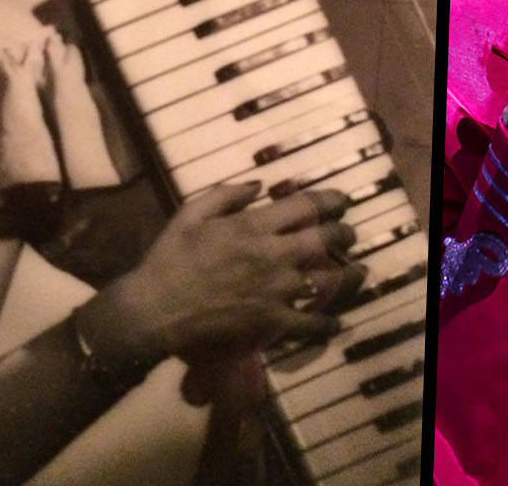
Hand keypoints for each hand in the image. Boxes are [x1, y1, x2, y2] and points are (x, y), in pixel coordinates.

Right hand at [84, 183, 358, 369]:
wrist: (154, 309)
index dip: (331, 201)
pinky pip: (310, 323)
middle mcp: (273, 254)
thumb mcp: (191, 212)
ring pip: (328, 279)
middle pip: (328, 240)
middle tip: (347, 234)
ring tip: (354, 272)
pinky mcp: (271, 321)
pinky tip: (335, 322)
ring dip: (345, 274)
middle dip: (344, 234)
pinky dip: (327, 324)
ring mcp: (276, 290)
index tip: (341, 201)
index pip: (307, 206)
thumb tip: (259, 184)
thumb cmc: (169, 258)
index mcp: (254, 226)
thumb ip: (227, 194)